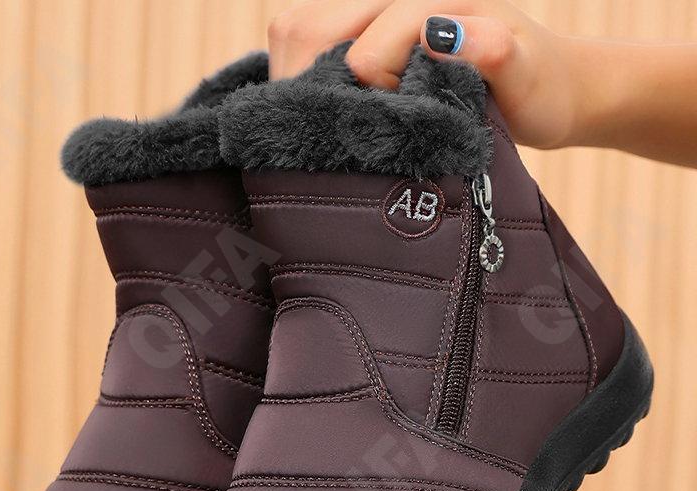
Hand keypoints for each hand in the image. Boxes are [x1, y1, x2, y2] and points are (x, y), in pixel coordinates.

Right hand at [269, 0, 577, 148]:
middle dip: (315, 85)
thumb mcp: (526, 74)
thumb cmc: (538, 86)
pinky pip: (308, 40)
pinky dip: (308, 74)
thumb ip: (491, 50)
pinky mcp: (364, 24)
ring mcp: (374, 7)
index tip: (394, 123)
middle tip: (351, 124)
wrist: (548, 82)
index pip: (359, 51)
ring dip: (306, 79)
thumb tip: (440, 33)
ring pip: (297, 30)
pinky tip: (336, 100)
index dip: (364, 100)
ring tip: (343, 113)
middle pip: (307, 27)